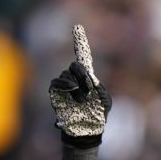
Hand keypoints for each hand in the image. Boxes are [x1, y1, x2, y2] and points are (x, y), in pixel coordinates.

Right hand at [48, 25, 111, 146]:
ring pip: (66, 76)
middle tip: (87, 90)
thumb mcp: (104, 103)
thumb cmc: (97, 118)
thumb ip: (99, 89)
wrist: (84, 132)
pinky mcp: (55, 94)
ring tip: (81, 101)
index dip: (79, 41)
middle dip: (81, 76)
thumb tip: (89, 81)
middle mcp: (75, 79)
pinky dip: (64, 88)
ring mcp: (64, 86)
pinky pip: (57, 84)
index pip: (83, 57)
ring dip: (75, 87)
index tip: (77, 27)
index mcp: (88, 78)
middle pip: (75, 66)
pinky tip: (71, 94)